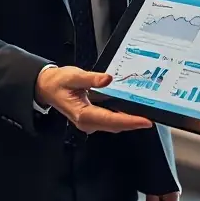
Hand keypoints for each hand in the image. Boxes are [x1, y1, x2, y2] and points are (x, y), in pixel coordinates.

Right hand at [35, 66, 152, 133]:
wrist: (47, 87)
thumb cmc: (59, 82)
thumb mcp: (74, 75)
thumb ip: (91, 78)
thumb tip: (108, 79)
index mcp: (83, 114)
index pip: (111, 120)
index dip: (129, 121)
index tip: (145, 121)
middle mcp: (87, 122)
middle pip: (115, 125)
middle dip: (134, 123)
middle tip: (152, 117)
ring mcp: (89, 122)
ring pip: (114, 125)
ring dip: (129, 121)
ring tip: (145, 114)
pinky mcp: (92, 119)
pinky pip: (110, 121)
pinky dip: (122, 117)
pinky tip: (131, 110)